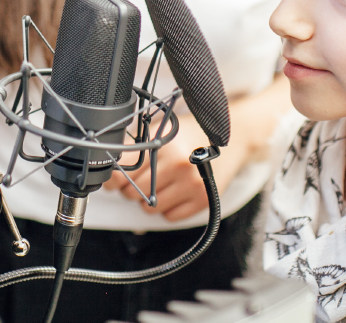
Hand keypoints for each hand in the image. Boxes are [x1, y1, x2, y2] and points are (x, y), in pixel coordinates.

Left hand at [103, 74, 291, 221]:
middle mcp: (178, 165)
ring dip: (151, 199)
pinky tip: (178, 190)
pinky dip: (168, 208)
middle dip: (134, 188)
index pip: (123, 172)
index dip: (115, 178)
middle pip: (133, 193)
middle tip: (147, 176)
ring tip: (164, 182)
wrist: (234, 136)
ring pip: (150, 209)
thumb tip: (110, 171)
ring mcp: (191, 184)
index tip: (115, 179)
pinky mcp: (203, 200)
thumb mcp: (163, 129)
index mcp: (164, 145)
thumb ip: (136, 144)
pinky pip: (169, 217)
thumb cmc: (194, 133)